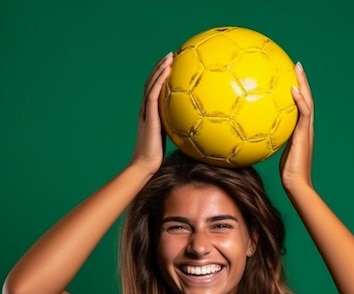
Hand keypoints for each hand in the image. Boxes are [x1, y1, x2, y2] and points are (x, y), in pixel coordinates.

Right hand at [130, 52, 172, 174]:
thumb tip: (196, 130)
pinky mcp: (148, 115)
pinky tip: (168, 70)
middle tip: (171, 56)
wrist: (145, 165)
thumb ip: (179, 131)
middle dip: (160, 69)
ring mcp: (146, 112)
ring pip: (151, 85)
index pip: (155, 92)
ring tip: (170, 57)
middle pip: (151, 84)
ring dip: (160, 69)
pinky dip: (160, 80)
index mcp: (151, 116)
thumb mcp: (171, 141)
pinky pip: (153, 93)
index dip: (161, 79)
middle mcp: (146, 111)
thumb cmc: (158, 159)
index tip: (172, 68)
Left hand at [279, 62, 313, 193]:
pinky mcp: (304, 135)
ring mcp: (306, 130)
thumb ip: (271, 142)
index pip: (300, 107)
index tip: (291, 77)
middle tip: (297, 65)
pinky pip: (304, 113)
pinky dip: (299, 100)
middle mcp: (305, 128)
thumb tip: (255, 137)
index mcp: (300, 131)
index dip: (297, 92)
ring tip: (297, 69)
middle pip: (306, 99)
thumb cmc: (287, 175)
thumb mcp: (275, 154)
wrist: (297, 184)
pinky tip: (292, 89)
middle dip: (302, 81)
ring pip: (307, 101)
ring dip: (303, 84)